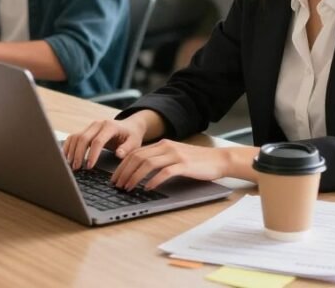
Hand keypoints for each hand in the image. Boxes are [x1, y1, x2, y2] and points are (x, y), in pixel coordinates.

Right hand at [63, 117, 147, 171]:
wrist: (129, 126)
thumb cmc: (131, 136)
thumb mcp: (134, 142)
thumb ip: (127, 149)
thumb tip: (118, 154)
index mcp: (110, 126)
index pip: (98, 141)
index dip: (92, 154)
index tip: (89, 167)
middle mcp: (98, 124)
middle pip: (83, 138)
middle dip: (78, 154)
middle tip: (77, 168)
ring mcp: (91, 126)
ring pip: (76, 137)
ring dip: (71, 151)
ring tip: (72, 166)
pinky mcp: (86, 130)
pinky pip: (73, 137)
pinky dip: (68, 146)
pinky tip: (67, 157)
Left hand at [110, 139, 230, 190]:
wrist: (219, 160)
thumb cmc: (197, 162)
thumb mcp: (175, 156)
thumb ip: (160, 159)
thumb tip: (140, 172)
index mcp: (162, 144)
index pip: (136, 152)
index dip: (122, 165)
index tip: (115, 177)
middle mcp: (166, 147)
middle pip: (138, 157)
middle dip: (124, 172)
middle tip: (117, 185)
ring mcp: (175, 155)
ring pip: (147, 163)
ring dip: (134, 177)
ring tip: (128, 188)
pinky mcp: (184, 165)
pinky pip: (164, 172)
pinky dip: (153, 180)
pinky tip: (148, 188)